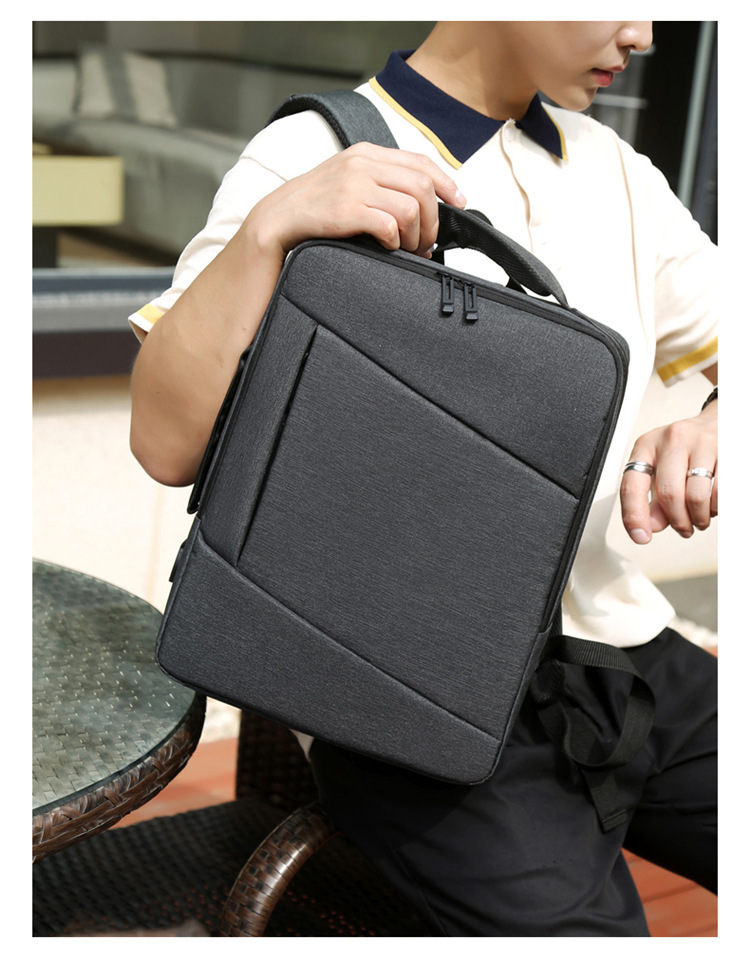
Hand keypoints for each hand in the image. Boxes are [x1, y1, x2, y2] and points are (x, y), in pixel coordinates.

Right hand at [248, 142, 466, 261]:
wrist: (272, 224)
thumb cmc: (311, 211)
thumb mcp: (346, 184)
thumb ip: (378, 183)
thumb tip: (418, 203)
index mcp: (365, 153)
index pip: (421, 161)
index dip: (447, 183)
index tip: (459, 203)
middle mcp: (362, 162)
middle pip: (423, 185)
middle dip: (434, 220)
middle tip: (427, 242)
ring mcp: (354, 184)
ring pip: (412, 206)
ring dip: (417, 235)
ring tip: (409, 250)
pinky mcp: (346, 209)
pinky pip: (390, 225)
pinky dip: (397, 242)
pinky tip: (389, 249)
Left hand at [620, 398, 717, 543]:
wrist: (718, 422)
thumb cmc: (685, 450)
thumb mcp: (660, 468)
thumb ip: (652, 499)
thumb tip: (653, 525)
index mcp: (647, 445)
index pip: (632, 484)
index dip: (634, 515)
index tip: (641, 537)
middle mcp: (673, 439)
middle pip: (668, 494)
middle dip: (677, 521)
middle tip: (683, 528)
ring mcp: (702, 442)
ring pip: (696, 496)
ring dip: (698, 518)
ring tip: (699, 519)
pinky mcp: (728, 450)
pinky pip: (720, 492)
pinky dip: (716, 508)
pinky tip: (713, 505)